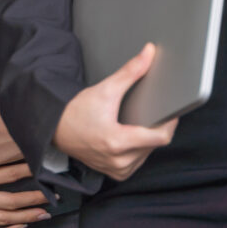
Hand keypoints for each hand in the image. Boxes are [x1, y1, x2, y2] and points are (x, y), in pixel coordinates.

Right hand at [54, 44, 176, 181]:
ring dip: (149, 138)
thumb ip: (130, 72)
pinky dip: (140, 149)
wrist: (56, 129)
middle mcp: (119, 161)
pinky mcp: (116, 173)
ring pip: (149, 153)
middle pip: (155, 143)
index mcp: (118, 142)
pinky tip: (130, 136)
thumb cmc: (76, 111)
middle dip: (157, 126)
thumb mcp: (105, 89)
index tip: (171, 110)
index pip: (160, 137)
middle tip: (153, 111)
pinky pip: (138, 161)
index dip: (170, 122)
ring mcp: (118, 170)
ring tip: (138, 123)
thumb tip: (148, 54)